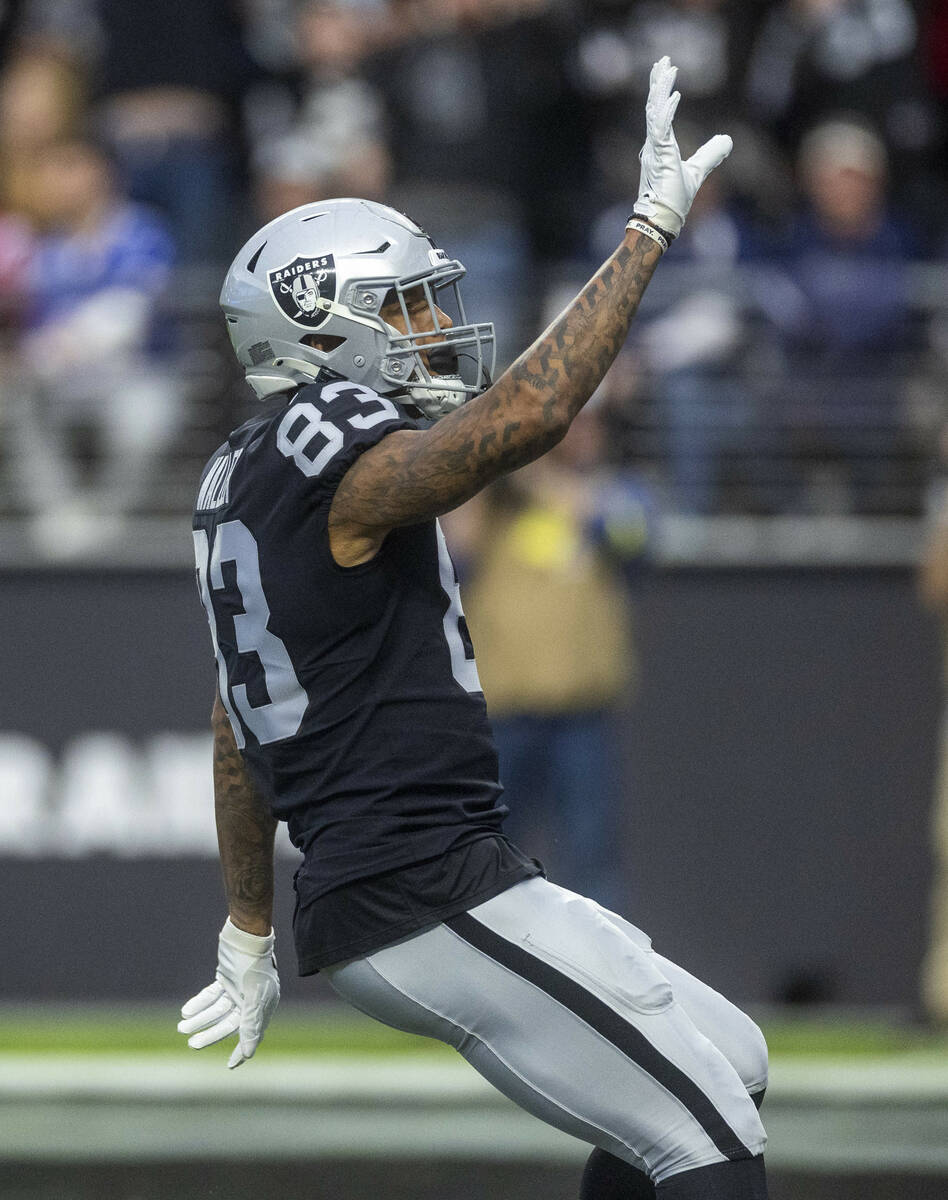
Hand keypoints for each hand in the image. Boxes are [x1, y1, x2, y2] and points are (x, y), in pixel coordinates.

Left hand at [177, 917, 279, 1068]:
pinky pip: (212, 995)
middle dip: (210, 1033)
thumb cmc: (253, 965)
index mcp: (264, 1006)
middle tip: (192, 1043)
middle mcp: (252, 999)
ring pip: (217, 1010)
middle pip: (229, 1023)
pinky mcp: (226, 979)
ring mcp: (238, 989)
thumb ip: (251, 1025)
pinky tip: (187, 1010)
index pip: (252, 1034)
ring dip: (200, 1019)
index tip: (230, 1066)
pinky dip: (200, 1003)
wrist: (245, 935)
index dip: (242, 1050)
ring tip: (182, 1027)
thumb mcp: (254, 996)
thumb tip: (248, 1054)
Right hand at [634, 56, 732, 238]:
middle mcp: (653, 144)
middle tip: (663, 59)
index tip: (665, 70)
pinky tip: (674, 95)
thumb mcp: (698, 171)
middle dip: (658, 81)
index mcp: (660, 145)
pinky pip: (661, 128)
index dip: (661, 90)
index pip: (658, 111)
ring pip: (654, 111)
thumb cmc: (673, 200)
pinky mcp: (659, 156)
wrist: (662, 220)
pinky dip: (667, 111)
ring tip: (666, 68)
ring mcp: (654, 149)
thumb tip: (728, 140)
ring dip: (661, 89)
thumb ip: (710, 155)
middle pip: (653, 105)